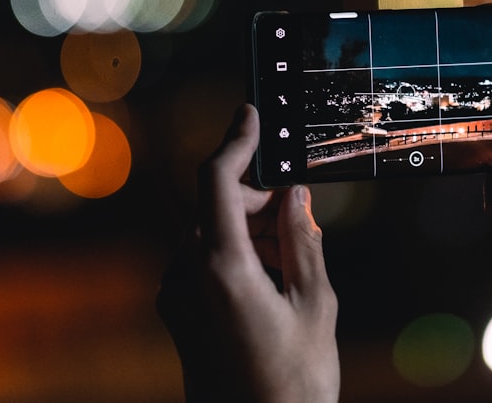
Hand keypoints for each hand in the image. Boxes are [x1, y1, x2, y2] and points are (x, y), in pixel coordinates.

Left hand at [157, 104, 339, 402]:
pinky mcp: (177, 314)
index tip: (252, 115)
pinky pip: (204, 263)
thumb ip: (304, 240)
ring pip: (212, 235)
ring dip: (251, 233)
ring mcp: (175, 297)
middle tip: (303, 216)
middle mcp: (185, 277)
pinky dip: (237, 257)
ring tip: (295, 267)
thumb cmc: (294, 385)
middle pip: (218, 208)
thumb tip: (296, 196)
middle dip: (260, 202)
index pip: (217, 181)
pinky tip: (272, 283)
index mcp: (220, 269)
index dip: (235, 141)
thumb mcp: (315, 305)